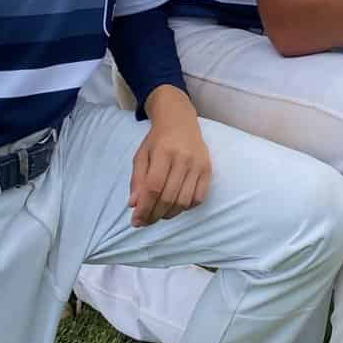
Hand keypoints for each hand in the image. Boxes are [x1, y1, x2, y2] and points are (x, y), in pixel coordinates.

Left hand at [129, 88, 211, 226]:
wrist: (180, 121)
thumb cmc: (157, 139)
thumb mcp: (141, 155)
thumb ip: (137, 180)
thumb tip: (134, 205)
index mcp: (164, 152)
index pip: (154, 187)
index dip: (145, 208)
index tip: (136, 221)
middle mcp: (183, 159)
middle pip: (169, 197)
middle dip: (154, 215)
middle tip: (144, 222)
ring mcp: (198, 164)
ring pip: (184, 201)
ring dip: (169, 214)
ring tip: (158, 215)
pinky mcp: (208, 169)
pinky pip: (199, 197)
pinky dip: (186, 208)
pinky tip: (175, 206)